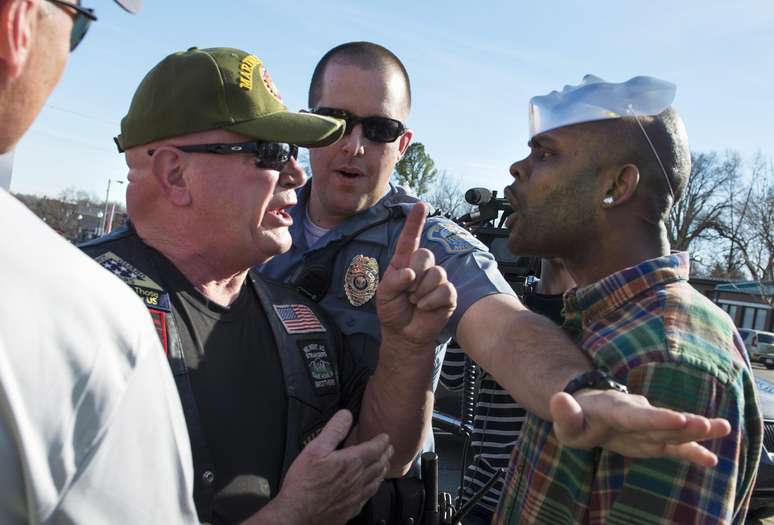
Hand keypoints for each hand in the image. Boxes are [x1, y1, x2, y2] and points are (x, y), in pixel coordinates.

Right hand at [264, 410, 392, 524]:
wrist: (297, 514)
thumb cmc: (304, 482)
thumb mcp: (315, 449)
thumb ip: (334, 430)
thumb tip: (346, 415)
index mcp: (351, 463)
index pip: (374, 449)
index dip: (382, 441)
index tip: (386, 437)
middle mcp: (358, 480)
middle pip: (379, 465)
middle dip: (385, 455)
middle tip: (389, 449)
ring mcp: (356, 497)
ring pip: (376, 482)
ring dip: (382, 472)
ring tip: (384, 466)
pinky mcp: (350, 510)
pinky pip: (368, 498)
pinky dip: (373, 489)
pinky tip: (370, 489)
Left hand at [377, 203, 456, 345]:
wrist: (404, 334)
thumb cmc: (392, 311)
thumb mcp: (383, 294)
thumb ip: (392, 281)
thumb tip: (410, 273)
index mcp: (404, 262)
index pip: (410, 238)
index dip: (415, 222)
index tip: (421, 205)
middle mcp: (423, 267)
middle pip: (425, 255)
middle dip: (414, 274)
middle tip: (407, 292)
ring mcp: (437, 280)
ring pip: (436, 273)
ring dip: (421, 292)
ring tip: (415, 302)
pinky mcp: (448, 294)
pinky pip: (444, 290)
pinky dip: (430, 301)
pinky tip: (425, 308)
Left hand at [550, 389, 730, 466]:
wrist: (587, 409)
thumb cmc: (575, 418)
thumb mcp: (564, 420)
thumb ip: (564, 413)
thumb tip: (557, 399)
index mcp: (615, 410)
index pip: (637, 416)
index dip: (657, 419)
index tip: (678, 419)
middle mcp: (637, 415)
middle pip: (662, 421)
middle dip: (684, 424)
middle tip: (707, 424)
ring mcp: (648, 427)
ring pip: (674, 430)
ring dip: (696, 431)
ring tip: (721, 428)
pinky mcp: (654, 439)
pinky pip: (674, 446)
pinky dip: (692, 451)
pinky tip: (711, 460)